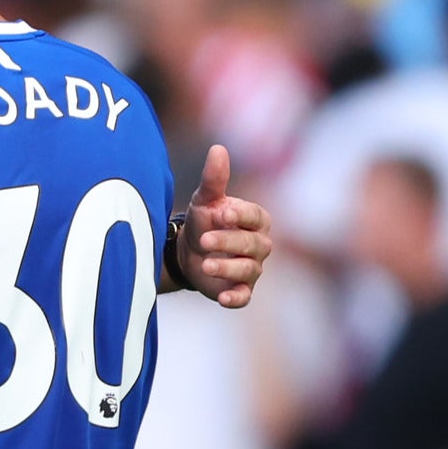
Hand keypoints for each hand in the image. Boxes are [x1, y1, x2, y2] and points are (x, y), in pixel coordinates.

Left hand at [177, 144, 272, 308]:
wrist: (188, 253)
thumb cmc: (204, 222)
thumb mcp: (205, 200)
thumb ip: (214, 179)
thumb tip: (218, 149)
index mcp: (256, 220)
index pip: (256, 217)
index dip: (241, 216)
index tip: (222, 213)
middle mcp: (259, 244)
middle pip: (251, 244)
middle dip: (228, 241)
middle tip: (205, 239)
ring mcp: (251, 268)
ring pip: (247, 270)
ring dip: (227, 268)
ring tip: (205, 265)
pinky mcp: (240, 290)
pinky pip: (243, 297)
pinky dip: (236, 298)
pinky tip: (224, 299)